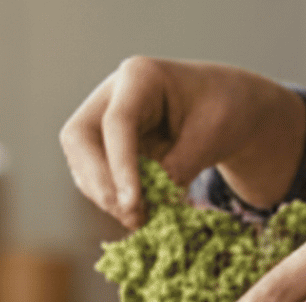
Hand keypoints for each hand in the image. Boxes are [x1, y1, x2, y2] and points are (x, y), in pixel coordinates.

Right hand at [59, 57, 305, 230]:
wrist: (225, 108)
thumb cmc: (224, 110)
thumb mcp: (213, 134)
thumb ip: (181, 164)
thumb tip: (151, 199)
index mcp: (140, 77)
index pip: (117, 123)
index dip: (121, 167)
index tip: (133, 206)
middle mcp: (111, 95)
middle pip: (80, 139)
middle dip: (101, 183)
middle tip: (132, 217)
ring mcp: (103, 121)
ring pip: (81, 162)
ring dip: (105, 197)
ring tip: (141, 220)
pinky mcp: (105, 149)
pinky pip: (94, 178)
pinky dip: (112, 200)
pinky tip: (139, 214)